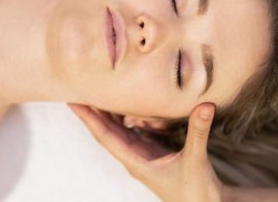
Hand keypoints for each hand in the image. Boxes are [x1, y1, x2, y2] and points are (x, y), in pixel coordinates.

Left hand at [68, 103, 223, 201]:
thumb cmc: (196, 191)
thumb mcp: (195, 160)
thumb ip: (198, 132)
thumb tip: (205, 105)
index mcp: (135, 161)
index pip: (105, 135)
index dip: (88, 118)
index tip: (72, 102)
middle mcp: (134, 157)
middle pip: (107, 129)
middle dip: (92, 110)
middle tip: (80, 87)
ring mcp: (143, 154)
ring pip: (120, 129)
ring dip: (109, 111)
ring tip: (98, 90)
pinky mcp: (154, 152)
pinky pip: (136, 130)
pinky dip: (130, 116)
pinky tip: (128, 103)